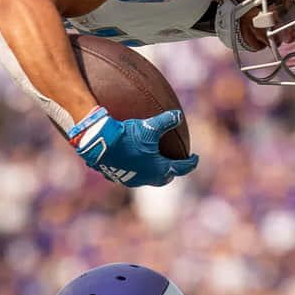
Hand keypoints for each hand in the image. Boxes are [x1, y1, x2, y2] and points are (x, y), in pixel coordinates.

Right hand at [69, 107, 198, 187]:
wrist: (99, 145)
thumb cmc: (127, 137)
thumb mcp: (149, 126)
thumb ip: (166, 121)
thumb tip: (179, 115)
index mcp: (159, 168)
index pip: (181, 168)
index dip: (191, 163)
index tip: (195, 159)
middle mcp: (147, 178)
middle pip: (164, 178)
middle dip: (171, 172)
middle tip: (175, 165)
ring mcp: (131, 180)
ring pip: (148, 178)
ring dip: (153, 172)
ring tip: (153, 164)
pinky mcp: (117, 177)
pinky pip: (131, 175)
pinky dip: (137, 169)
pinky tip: (131, 161)